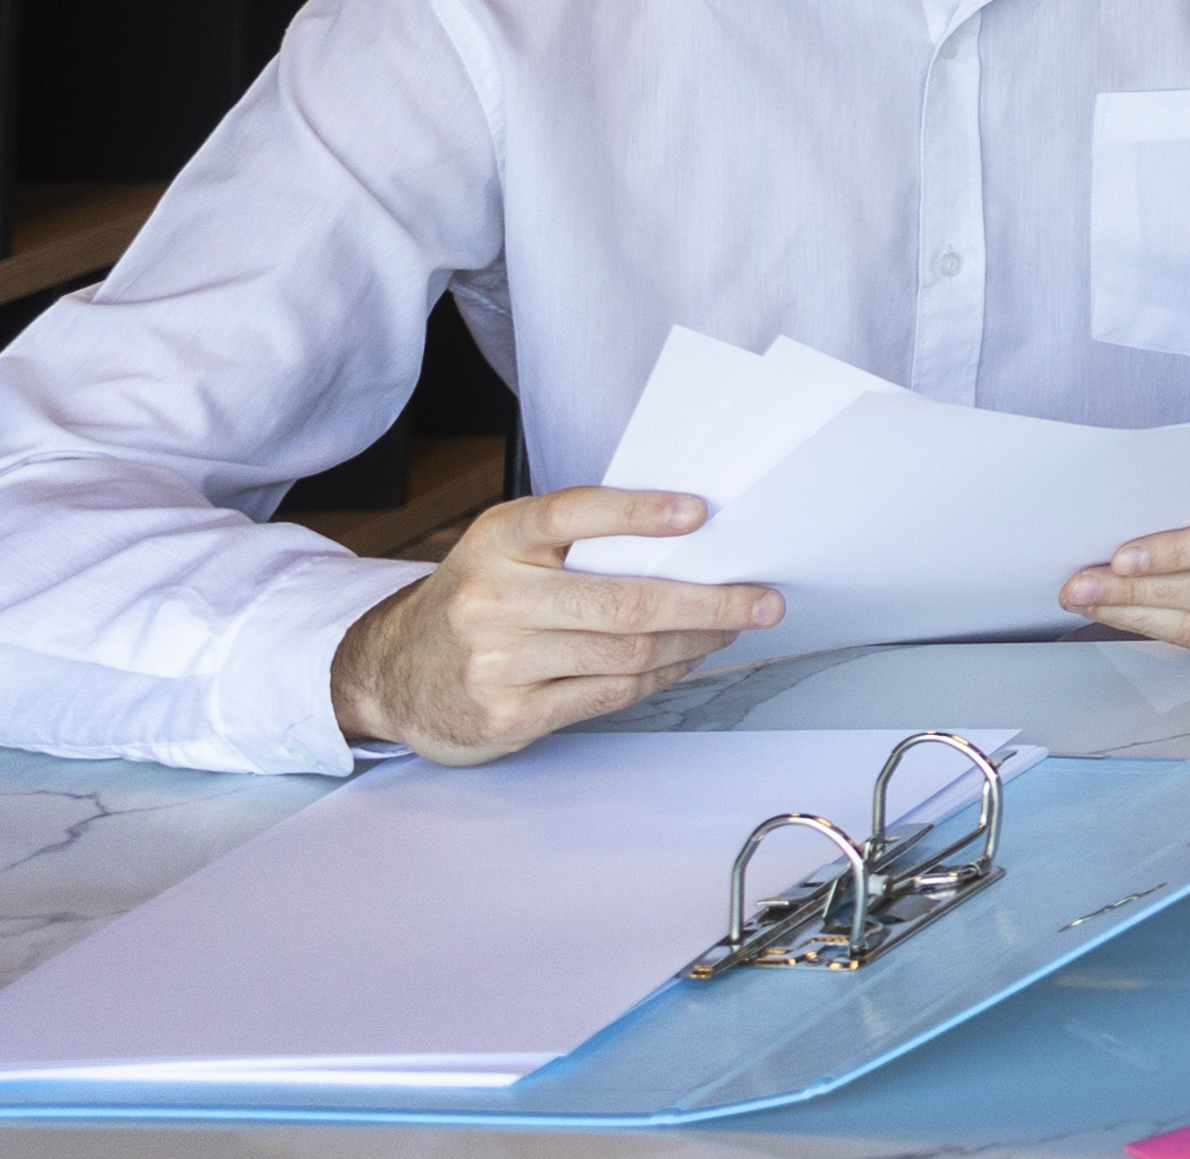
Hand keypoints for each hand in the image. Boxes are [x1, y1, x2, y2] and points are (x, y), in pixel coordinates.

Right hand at [326, 488, 784, 764]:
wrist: (390, 673)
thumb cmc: (473, 601)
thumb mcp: (503, 553)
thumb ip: (573, 542)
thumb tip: (688, 539)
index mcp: (496, 542)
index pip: (572, 514)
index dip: (638, 512)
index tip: (699, 511)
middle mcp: (492, 599)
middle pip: (623, 602)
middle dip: (708, 602)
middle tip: (762, 599)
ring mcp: (498, 662)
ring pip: (626, 652)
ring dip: (695, 642)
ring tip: (731, 628)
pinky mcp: (509, 714)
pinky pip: (609, 692)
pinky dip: (661, 676)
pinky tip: (686, 661)